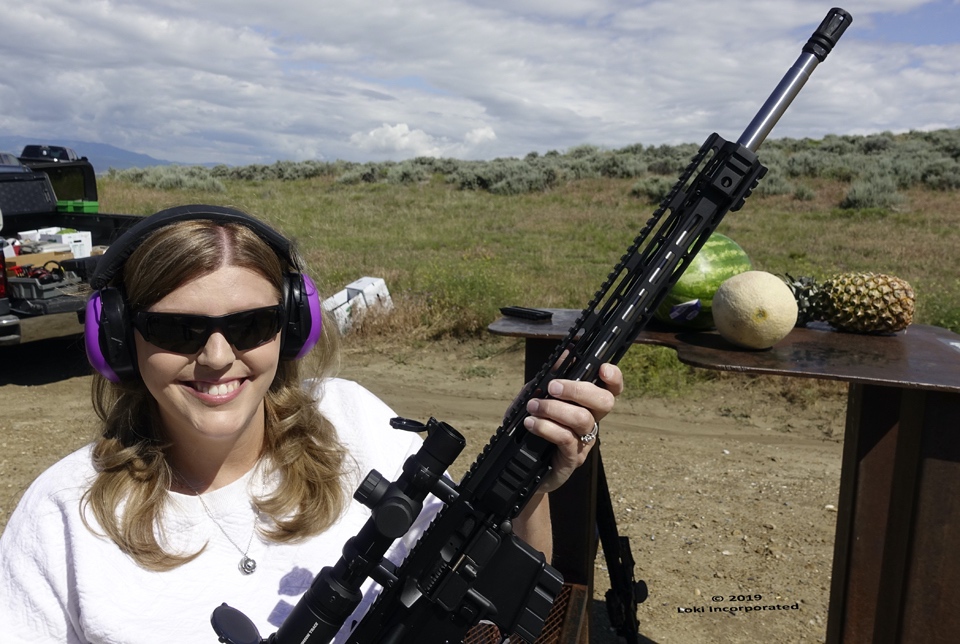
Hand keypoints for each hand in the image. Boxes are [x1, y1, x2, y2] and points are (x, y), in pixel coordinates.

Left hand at [522, 363, 622, 493]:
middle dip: (578, 390)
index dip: (614, 378)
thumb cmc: (533, 430)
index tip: (602, 369)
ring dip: (554, 409)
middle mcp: (591, 423)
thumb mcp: (536, 399)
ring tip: (533, 407)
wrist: (522, 466)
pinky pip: (566, 439)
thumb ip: (548, 379)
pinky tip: (531, 423)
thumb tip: (564, 355)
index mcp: (587, 406)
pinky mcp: (572, 459)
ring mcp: (584, 442)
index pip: (611, 389)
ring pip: (582, 419)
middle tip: (552, 388)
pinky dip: (547, 427)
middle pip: (604, 402)